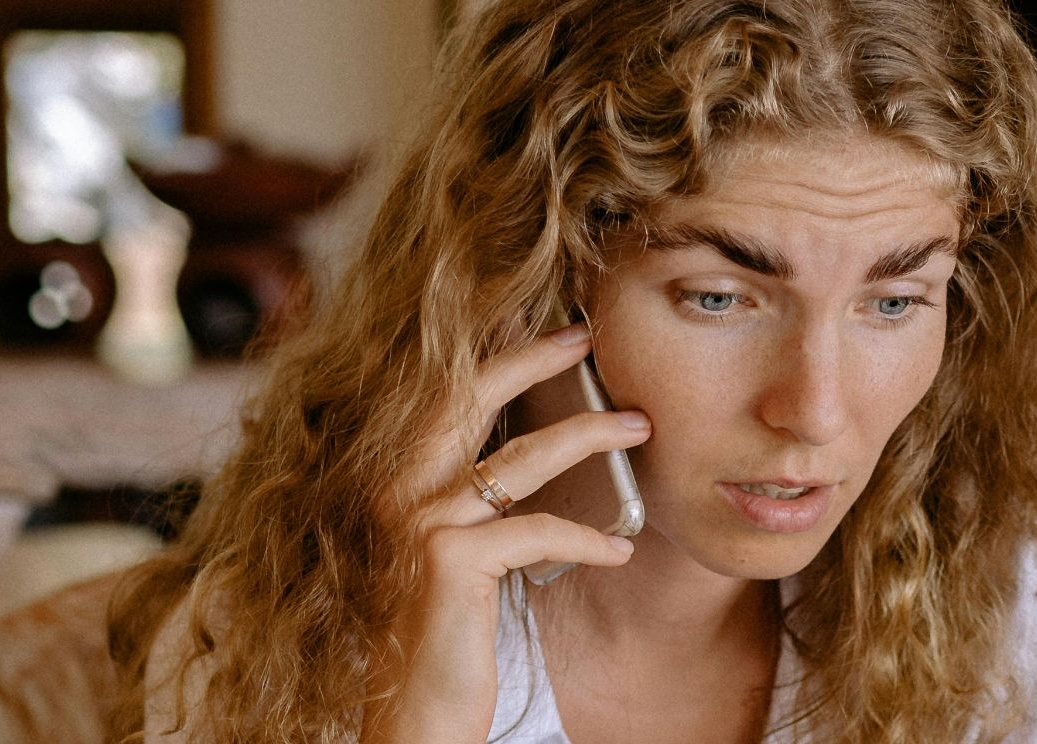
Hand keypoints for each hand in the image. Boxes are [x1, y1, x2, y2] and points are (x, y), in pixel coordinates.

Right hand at [363, 323, 650, 743]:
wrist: (413, 713)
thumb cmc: (444, 631)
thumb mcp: (461, 549)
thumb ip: (482, 496)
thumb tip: (547, 441)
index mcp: (397, 478)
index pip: (448, 395)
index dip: (500, 355)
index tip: (551, 330)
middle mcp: (397, 489)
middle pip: (473, 398)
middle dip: (535, 359)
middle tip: (589, 338)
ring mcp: (420, 520)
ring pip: (522, 458)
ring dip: (590, 436)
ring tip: (639, 427)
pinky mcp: (448, 559)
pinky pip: (540, 530)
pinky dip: (588, 537)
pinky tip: (620, 549)